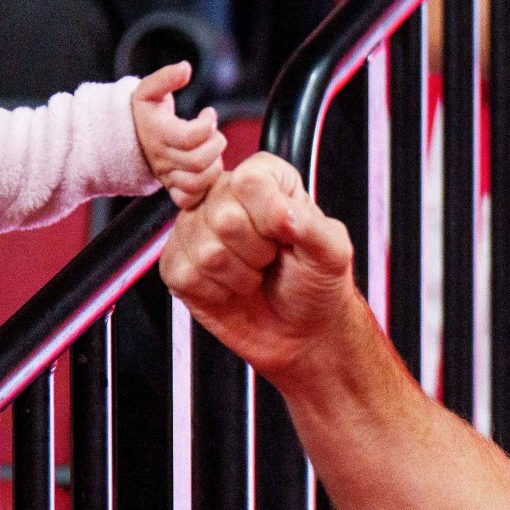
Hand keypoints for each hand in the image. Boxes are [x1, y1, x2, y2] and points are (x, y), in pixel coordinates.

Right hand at [131, 62, 226, 208]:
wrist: (122, 140)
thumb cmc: (141, 113)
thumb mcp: (147, 90)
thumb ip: (165, 77)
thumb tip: (185, 68)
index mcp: (158, 133)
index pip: (190, 137)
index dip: (208, 124)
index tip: (209, 112)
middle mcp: (162, 158)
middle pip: (198, 161)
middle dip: (216, 144)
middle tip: (213, 132)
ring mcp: (167, 176)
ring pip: (198, 182)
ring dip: (214, 165)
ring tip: (211, 149)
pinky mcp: (171, 188)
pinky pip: (189, 199)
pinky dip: (203, 188)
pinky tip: (205, 168)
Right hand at [160, 153, 359, 377]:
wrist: (299, 330)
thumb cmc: (314, 283)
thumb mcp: (331, 253)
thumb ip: (313, 227)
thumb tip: (282, 211)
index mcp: (263, 179)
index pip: (249, 181)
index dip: (269, 215)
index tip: (285, 236)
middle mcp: (223, 197)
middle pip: (224, 217)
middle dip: (257, 254)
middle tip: (269, 261)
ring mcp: (194, 230)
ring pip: (206, 251)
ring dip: (240, 277)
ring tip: (253, 276)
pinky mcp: (177, 265)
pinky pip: (185, 276)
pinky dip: (216, 293)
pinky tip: (230, 290)